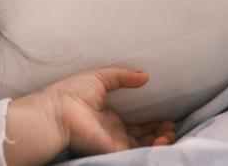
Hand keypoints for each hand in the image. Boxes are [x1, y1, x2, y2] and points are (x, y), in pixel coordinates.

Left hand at [3, 68, 175, 165]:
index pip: (137, 124)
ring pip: (145, 147)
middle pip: (144, 138)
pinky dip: (155, 148)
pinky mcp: (115, 150)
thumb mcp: (100, 78)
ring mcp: (115, 143)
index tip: (165, 116)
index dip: (153, 122)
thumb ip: (123, 77)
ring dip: (161, 141)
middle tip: (170, 125)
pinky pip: (140, 153)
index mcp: (110, 117)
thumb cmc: (72, 93)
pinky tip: (164, 138)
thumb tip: (145, 75)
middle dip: (160, 133)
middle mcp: (114, 132)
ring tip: (170, 132)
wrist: (57, 111)